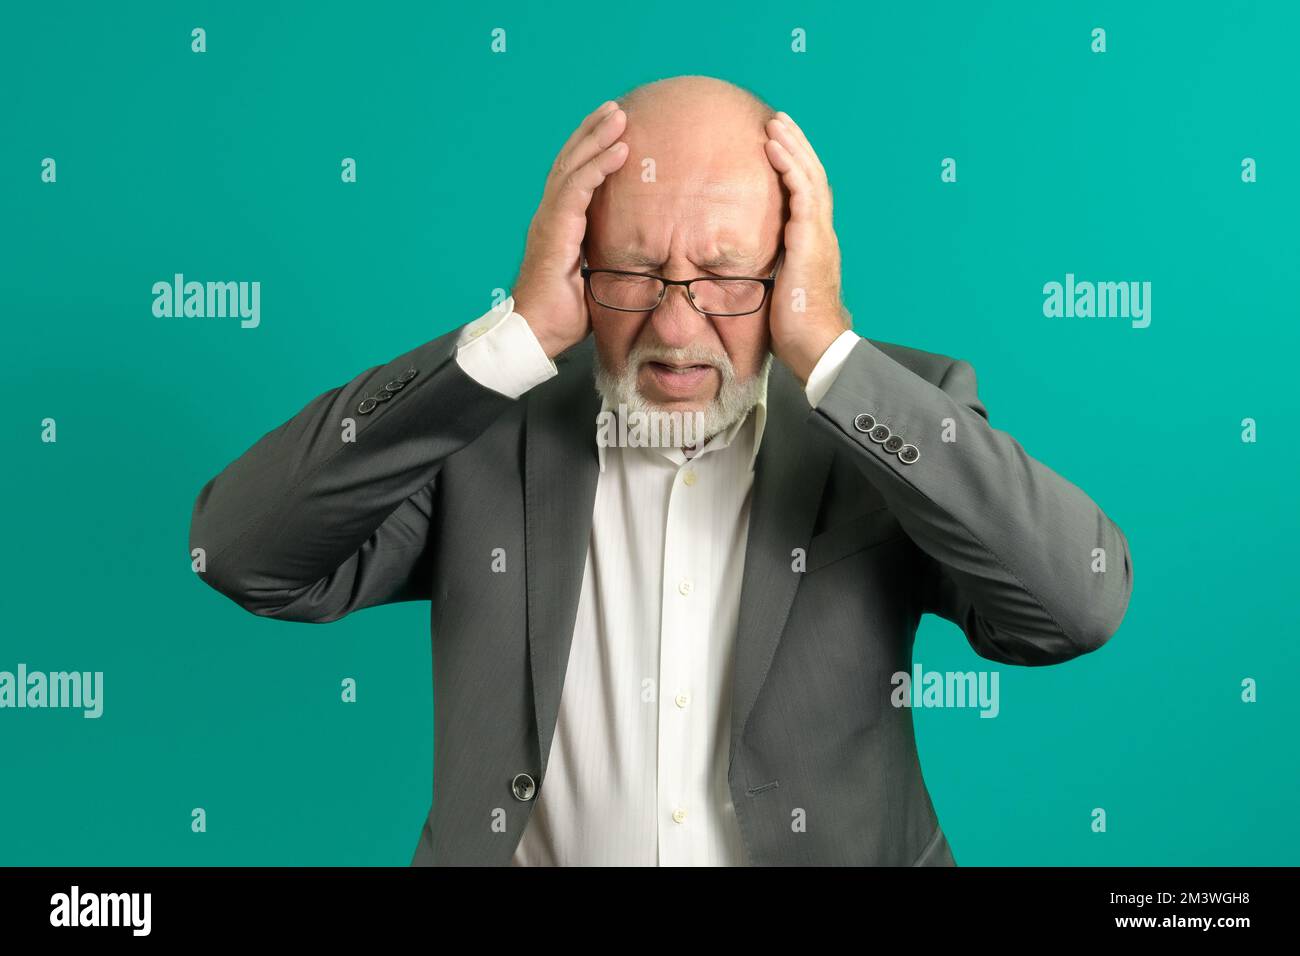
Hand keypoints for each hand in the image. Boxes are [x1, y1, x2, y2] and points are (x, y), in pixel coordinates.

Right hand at [513, 101, 629, 359]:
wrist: (536, 336)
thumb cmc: (563, 317)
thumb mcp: (596, 280)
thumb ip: (610, 260)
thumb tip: (643, 258)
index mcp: (559, 226)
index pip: (574, 179)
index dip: (591, 152)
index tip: (613, 132)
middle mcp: (550, 217)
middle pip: (570, 162)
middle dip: (592, 133)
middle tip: (616, 109)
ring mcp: (549, 222)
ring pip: (572, 167)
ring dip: (597, 139)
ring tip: (618, 116)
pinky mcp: (553, 232)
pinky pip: (576, 189)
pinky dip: (598, 167)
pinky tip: (618, 150)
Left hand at [763, 111, 848, 383]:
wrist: (815, 346)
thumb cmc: (794, 331)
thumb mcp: (775, 293)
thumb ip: (766, 274)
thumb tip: (737, 272)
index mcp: (813, 246)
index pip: (806, 197)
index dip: (794, 169)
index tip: (777, 148)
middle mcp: (821, 235)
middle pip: (811, 178)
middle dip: (795, 148)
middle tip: (778, 122)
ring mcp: (819, 235)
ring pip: (809, 177)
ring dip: (792, 148)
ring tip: (776, 124)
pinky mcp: (811, 240)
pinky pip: (803, 192)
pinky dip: (790, 166)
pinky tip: (775, 148)